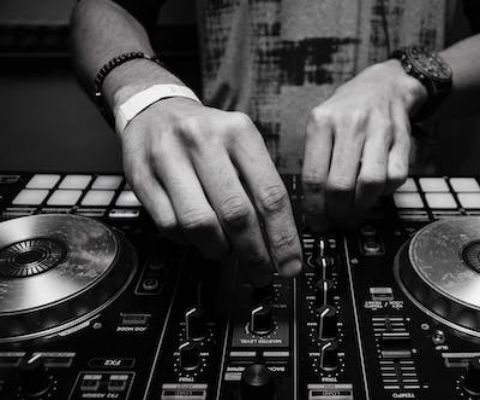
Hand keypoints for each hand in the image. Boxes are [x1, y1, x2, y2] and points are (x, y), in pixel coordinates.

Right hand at [120, 98, 301, 286]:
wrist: (154, 110)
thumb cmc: (206, 135)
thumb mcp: (241, 145)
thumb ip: (259, 186)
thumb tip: (278, 242)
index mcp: (239, 132)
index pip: (270, 194)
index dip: (283, 237)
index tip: (290, 264)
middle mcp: (204, 140)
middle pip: (236, 213)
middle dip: (253, 253)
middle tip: (261, 273)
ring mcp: (168, 157)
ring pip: (200, 224)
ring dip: (218, 250)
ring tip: (227, 252)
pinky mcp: (141, 176)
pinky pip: (170, 225)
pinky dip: (188, 241)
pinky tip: (197, 236)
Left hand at [302, 60, 426, 229]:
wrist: (384, 85)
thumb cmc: (346, 112)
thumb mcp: (321, 124)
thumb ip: (315, 159)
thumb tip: (314, 206)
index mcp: (321, 121)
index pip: (313, 177)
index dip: (315, 208)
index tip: (318, 223)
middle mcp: (349, 123)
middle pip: (340, 184)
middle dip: (339, 212)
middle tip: (339, 220)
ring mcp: (378, 129)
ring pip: (370, 183)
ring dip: (363, 205)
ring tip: (356, 209)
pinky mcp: (401, 137)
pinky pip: (396, 177)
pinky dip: (386, 191)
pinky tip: (377, 190)